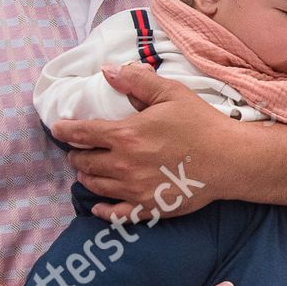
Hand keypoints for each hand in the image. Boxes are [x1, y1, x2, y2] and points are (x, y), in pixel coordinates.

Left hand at [48, 63, 224, 221]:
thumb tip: (106, 71)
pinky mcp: (146, 207)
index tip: (58, 129)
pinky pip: (113, 214)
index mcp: (125, 134)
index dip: (65, 130)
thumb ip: (136, 81)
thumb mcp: (170, 93)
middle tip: (79, 149)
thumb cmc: (201, 123)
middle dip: (76, 154)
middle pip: (84, 162)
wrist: (229, 159)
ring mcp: (133, 189)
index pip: (82, 133)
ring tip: (87, 170)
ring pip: (94, 185)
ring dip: (86, 177)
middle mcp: (123, 164)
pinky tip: (97, 205)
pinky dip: (101, 209)